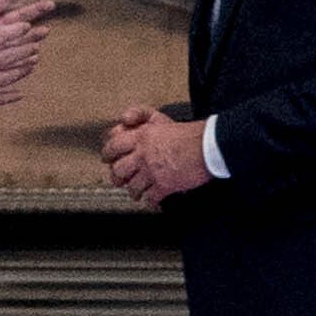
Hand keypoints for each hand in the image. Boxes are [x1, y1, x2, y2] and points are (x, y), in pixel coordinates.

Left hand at [100, 106, 214, 204]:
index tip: (108, 159)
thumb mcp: (160, 117)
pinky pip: (150, 198)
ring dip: (133, 191)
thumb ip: (140, 114)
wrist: (208, 147)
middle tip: (119, 180)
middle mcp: (143, 155)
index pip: (113, 147)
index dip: (107, 154)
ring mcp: (152, 172)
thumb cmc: (188, 133)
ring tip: (137, 192)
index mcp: (140, 137)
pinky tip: (152, 200)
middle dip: (117, 177)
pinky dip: (150, 201)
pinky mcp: (164, 186)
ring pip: (132, 187)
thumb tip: (123, 120)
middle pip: (118, 171)